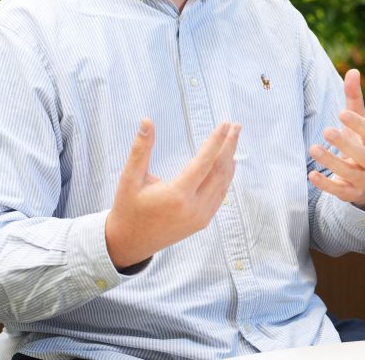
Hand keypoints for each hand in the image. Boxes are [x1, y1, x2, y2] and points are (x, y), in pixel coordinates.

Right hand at [105, 118, 240, 269]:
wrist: (129, 243)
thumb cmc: (128, 208)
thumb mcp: (130, 178)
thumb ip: (141, 149)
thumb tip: (146, 120)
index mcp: (177, 195)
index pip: (204, 163)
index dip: (216, 141)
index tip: (224, 124)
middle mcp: (194, 208)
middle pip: (219, 171)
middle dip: (229, 146)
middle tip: (236, 126)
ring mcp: (200, 217)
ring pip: (222, 184)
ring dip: (230, 160)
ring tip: (234, 139)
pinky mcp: (202, 222)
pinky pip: (219, 196)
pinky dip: (226, 177)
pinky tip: (229, 163)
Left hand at [308, 69, 364, 210]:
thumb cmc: (361, 141)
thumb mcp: (360, 120)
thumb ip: (354, 98)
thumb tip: (353, 70)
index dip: (358, 124)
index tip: (341, 113)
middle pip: (361, 155)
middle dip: (345, 144)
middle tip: (326, 130)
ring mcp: (362, 179)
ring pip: (348, 173)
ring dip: (331, 161)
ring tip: (313, 148)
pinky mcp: (350, 193)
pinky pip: (339, 191)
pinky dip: (326, 184)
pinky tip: (311, 175)